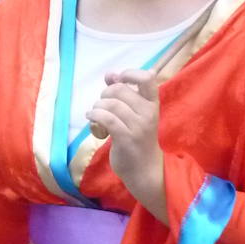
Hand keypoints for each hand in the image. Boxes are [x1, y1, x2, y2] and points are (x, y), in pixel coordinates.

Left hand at [88, 69, 168, 221]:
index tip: (118, 81)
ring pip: (110, 104)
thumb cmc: (137, 139)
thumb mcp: (135, 114)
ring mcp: (138, 126)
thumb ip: (124, 93)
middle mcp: (148, 113)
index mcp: (152, 104)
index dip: (129, 74)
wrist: (144, 169)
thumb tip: (110, 74)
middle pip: (119, 90)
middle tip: (103, 106)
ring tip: (96, 116)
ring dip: (97, 108)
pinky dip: (94, 116)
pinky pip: (106, 118)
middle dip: (105, 94)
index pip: (147, 78)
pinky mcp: (126, 138)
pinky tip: (91, 119)